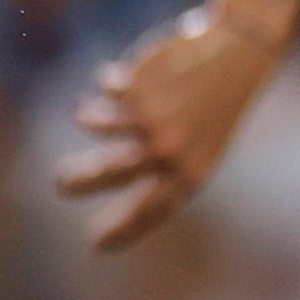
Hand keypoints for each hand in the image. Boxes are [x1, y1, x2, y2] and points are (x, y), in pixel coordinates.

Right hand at [53, 7, 283, 250]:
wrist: (240, 53)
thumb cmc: (218, 102)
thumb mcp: (202, 142)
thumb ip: (164, 165)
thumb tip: (109, 179)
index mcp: (192, 172)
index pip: (152, 211)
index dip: (123, 230)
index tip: (97, 245)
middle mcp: (169, 152)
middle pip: (107, 175)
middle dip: (77, 180)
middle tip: (60, 182)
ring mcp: (150, 122)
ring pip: (94, 124)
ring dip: (86, 115)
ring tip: (85, 109)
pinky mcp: (136, 90)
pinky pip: (104, 89)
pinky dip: (109, 80)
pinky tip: (124, 75)